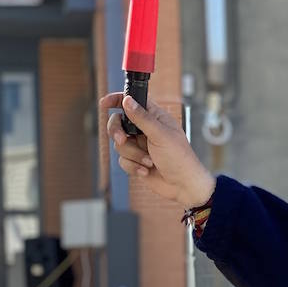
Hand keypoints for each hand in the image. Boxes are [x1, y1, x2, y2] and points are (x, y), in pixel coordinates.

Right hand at [99, 91, 215, 207]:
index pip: (132, 101)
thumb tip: (127, 100)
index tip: (104, 104)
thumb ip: (142, 118)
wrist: (183, 186)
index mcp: (154, 117)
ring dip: (133, 155)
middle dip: (117, 132)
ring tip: (149, 162)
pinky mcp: (136, 161)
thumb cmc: (179, 158)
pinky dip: (133, 166)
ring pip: (119, 144)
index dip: (117, 100)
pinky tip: (147, 171)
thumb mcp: (161, 134)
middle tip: (122, 139)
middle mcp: (145, 129)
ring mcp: (140, 145)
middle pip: (118, 122)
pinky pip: (122, 160)